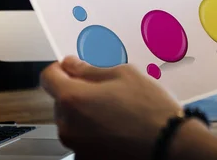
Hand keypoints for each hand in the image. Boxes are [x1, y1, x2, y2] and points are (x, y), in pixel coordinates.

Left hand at [40, 56, 193, 159]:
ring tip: (116, 112)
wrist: (168, 143)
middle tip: (107, 91)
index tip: (74, 68)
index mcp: (73, 98)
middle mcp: (67, 125)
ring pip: (72, 121)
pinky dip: (94, 133)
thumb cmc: (149, 107)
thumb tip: (71, 65)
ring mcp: (76, 145)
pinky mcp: (87, 158)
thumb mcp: (124, 75)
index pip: (48, 77)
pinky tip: (116, 129)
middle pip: (61, 101)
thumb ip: (91, 69)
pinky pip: (83, 139)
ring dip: (85, 113)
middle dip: (78, 92)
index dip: (60, 68)